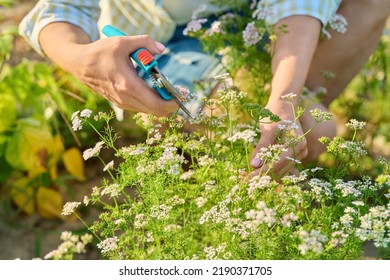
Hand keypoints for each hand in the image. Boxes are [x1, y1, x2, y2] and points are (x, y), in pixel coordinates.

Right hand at [39, 23, 177, 115]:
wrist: (79, 64)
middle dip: (170, 104)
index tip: (181, 93)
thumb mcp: (123, 42)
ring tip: (167, 89)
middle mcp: (126, 98)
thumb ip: (145, 43)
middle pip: (156, 111)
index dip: (173, 102)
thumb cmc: (100, 52)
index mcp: (128, 85)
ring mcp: (122, 103)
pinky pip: (141, 107)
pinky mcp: (120, 103)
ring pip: (149, 111)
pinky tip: (153, 89)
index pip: (157, 104)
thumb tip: (161, 50)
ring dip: (161, 103)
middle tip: (178, 93)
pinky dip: (151, 102)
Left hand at [250, 100, 307, 177]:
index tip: (249, 176)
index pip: (279, 163)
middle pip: (281, 169)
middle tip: (246, 179)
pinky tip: (256, 171)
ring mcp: (298, 154)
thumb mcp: (268, 128)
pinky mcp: (292, 155)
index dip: (264, 171)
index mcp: (297, 144)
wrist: (283, 105)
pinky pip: (280, 167)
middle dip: (264, 175)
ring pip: (280, 171)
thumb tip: (254, 165)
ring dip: (266, 174)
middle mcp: (301, 151)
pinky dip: (269, 170)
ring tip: (249, 176)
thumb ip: (262, 146)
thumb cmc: (275, 113)